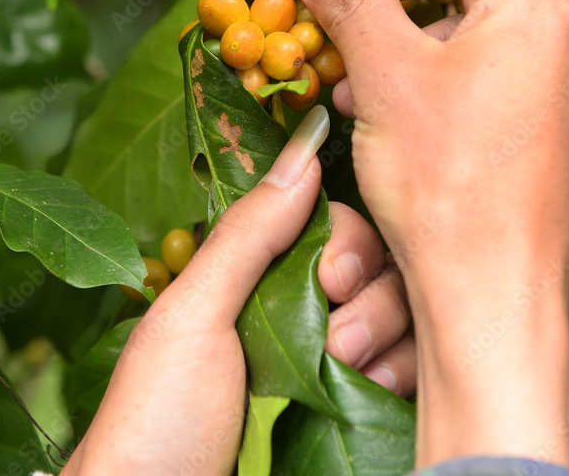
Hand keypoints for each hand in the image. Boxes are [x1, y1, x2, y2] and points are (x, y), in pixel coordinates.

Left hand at [61, 108, 414, 475]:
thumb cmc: (158, 417)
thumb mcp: (192, 313)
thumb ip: (249, 233)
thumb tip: (303, 151)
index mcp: (260, 275)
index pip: (335, 224)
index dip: (348, 240)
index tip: (333, 277)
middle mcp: (304, 309)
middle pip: (377, 265)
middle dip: (370, 295)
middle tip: (338, 340)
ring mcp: (333, 360)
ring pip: (402, 313)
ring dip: (387, 336)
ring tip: (347, 371)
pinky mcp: (356, 407)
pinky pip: (410, 368)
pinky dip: (401, 372)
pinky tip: (372, 390)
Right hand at [276, 0, 568, 466]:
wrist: (490, 299)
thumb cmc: (448, 184)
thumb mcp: (386, 74)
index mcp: (533, 8)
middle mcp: (552, 37)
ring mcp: (545, 83)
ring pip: (457, 26)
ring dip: (389, 27)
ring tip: (335, 51)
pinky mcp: (527, 123)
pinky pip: (466, 70)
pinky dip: (412, 69)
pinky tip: (365, 98)